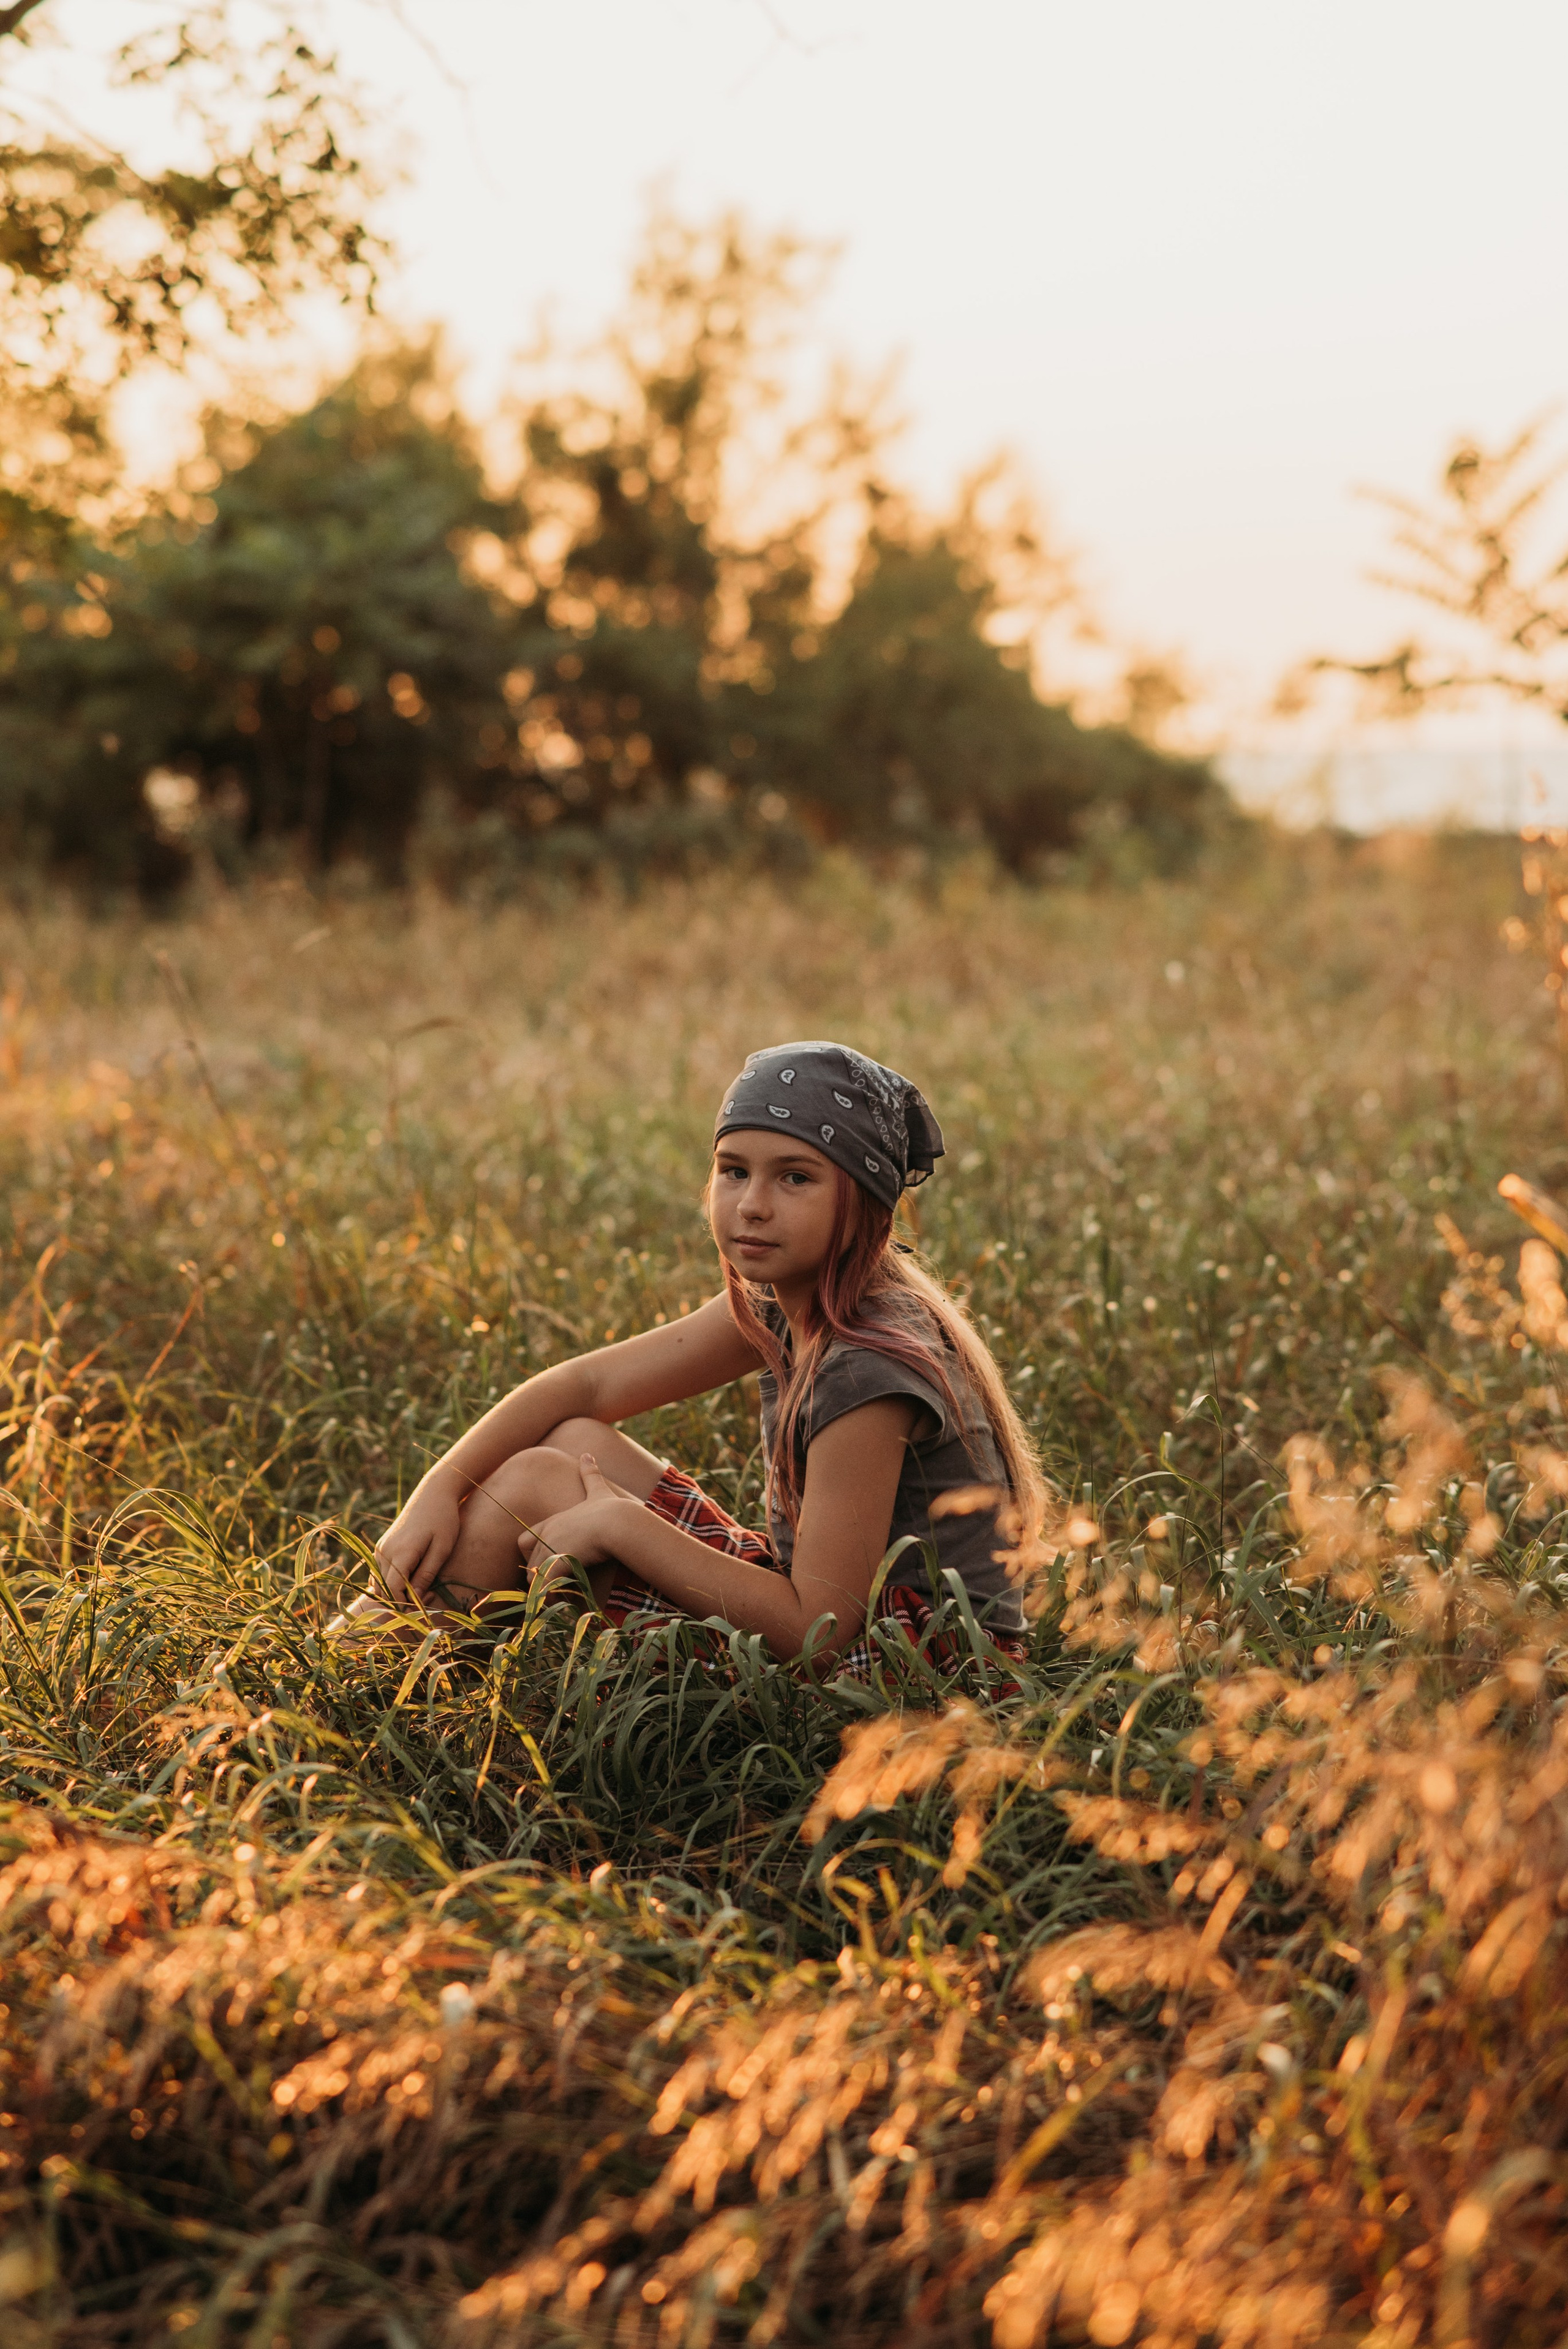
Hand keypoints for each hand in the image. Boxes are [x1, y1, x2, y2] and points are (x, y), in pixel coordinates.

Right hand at [374, 1478, 462, 1605]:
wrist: (433, 1494)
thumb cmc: (444, 1520)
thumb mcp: (442, 1549)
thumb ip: (427, 1574)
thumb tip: (415, 1598)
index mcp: (400, 1553)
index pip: (393, 1591)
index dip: (408, 1603)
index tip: (428, 1598)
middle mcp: (384, 1551)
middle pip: (384, 1590)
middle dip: (403, 1600)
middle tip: (428, 1594)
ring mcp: (380, 1548)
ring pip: (380, 1583)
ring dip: (397, 1592)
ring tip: (423, 1586)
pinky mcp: (382, 1546)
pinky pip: (380, 1572)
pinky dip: (392, 1582)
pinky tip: (412, 1578)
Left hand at [526, 1454, 634, 1589]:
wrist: (618, 1521)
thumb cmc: (610, 1508)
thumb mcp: (597, 1489)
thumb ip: (590, 1473)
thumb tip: (587, 1453)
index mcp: (552, 1521)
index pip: (525, 1541)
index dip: (534, 1554)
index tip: (550, 1563)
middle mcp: (547, 1534)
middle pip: (530, 1562)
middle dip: (539, 1575)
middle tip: (556, 1584)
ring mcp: (550, 1548)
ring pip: (534, 1575)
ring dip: (545, 1587)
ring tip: (561, 1595)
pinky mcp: (558, 1562)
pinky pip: (545, 1585)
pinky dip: (551, 1595)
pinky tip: (565, 1600)